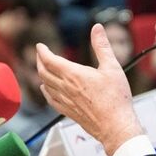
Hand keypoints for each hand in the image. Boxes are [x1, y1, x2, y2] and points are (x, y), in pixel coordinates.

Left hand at [37, 25, 143, 155]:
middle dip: (40, 61)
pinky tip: (47, 90)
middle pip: (44, 72)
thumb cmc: (116, 99)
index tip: (40, 46)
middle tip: (40, 55)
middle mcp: (66, 88)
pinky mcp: (69, 112)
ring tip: (43, 69)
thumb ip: (102, 46)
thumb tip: (97, 29)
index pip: (50, 60)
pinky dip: (46, 92)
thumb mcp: (112, 67)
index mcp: (74, 75)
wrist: (116, 126)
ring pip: (46, 86)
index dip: (42, 51)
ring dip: (42, 75)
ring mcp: (66, 101)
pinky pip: (51, 100)